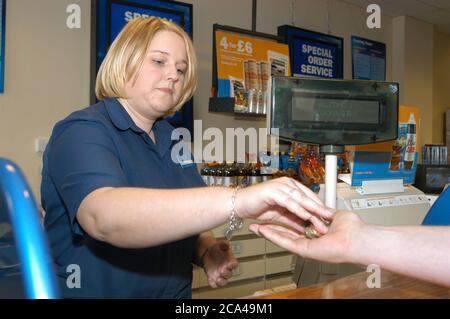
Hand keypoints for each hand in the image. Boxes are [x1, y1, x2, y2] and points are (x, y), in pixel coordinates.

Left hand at [202, 240, 237, 287]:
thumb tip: (227, 244)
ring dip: (221, 282)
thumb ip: (224, 244)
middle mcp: (226, 269)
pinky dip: (212, 283)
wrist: (208, 253)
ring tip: (217, 279)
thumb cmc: (217, 249)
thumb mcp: (220, 244)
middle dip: (226, 273)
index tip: (230, 264)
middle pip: (229, 274)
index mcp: (230, 261)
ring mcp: (220, 274)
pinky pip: (214, 283)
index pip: (234, 265)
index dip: (233, 265)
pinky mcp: (213, 277)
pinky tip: (210, 279)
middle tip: (221, 270)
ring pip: (223, 281)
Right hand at [236, 177, 332, 234]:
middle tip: (331, 218)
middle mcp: (287, 184)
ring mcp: (280, 186)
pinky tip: (305, 216)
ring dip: (312, 210)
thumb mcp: (281, 216)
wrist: (239, 204)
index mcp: (290, 186)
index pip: (310, 196)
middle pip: (308, 197)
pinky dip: (298, 209)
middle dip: (320, 208)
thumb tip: (307, 227)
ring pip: (300, 198)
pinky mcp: (273, 191)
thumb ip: (295, 220)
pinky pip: (289, 202)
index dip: (320, 207)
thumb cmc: (257, 207)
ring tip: (321, 218)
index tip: (330, 218)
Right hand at [249, 210, 364, 263]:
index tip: (273, 215)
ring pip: (282, 239)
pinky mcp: (305, 249)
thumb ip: (323, 212)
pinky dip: (272, 236)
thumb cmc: (353, 229)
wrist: (359, 239)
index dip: (283, 221)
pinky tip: (262, 231)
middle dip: (270, 229)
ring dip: (267, 233)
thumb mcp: (335, 215)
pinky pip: (285, 242)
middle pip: (285, 235)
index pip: (295, 228)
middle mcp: (310, 243)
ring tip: (254, 228)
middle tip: (257, 225)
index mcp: (316, 236)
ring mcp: (306, 247)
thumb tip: (321, 208)